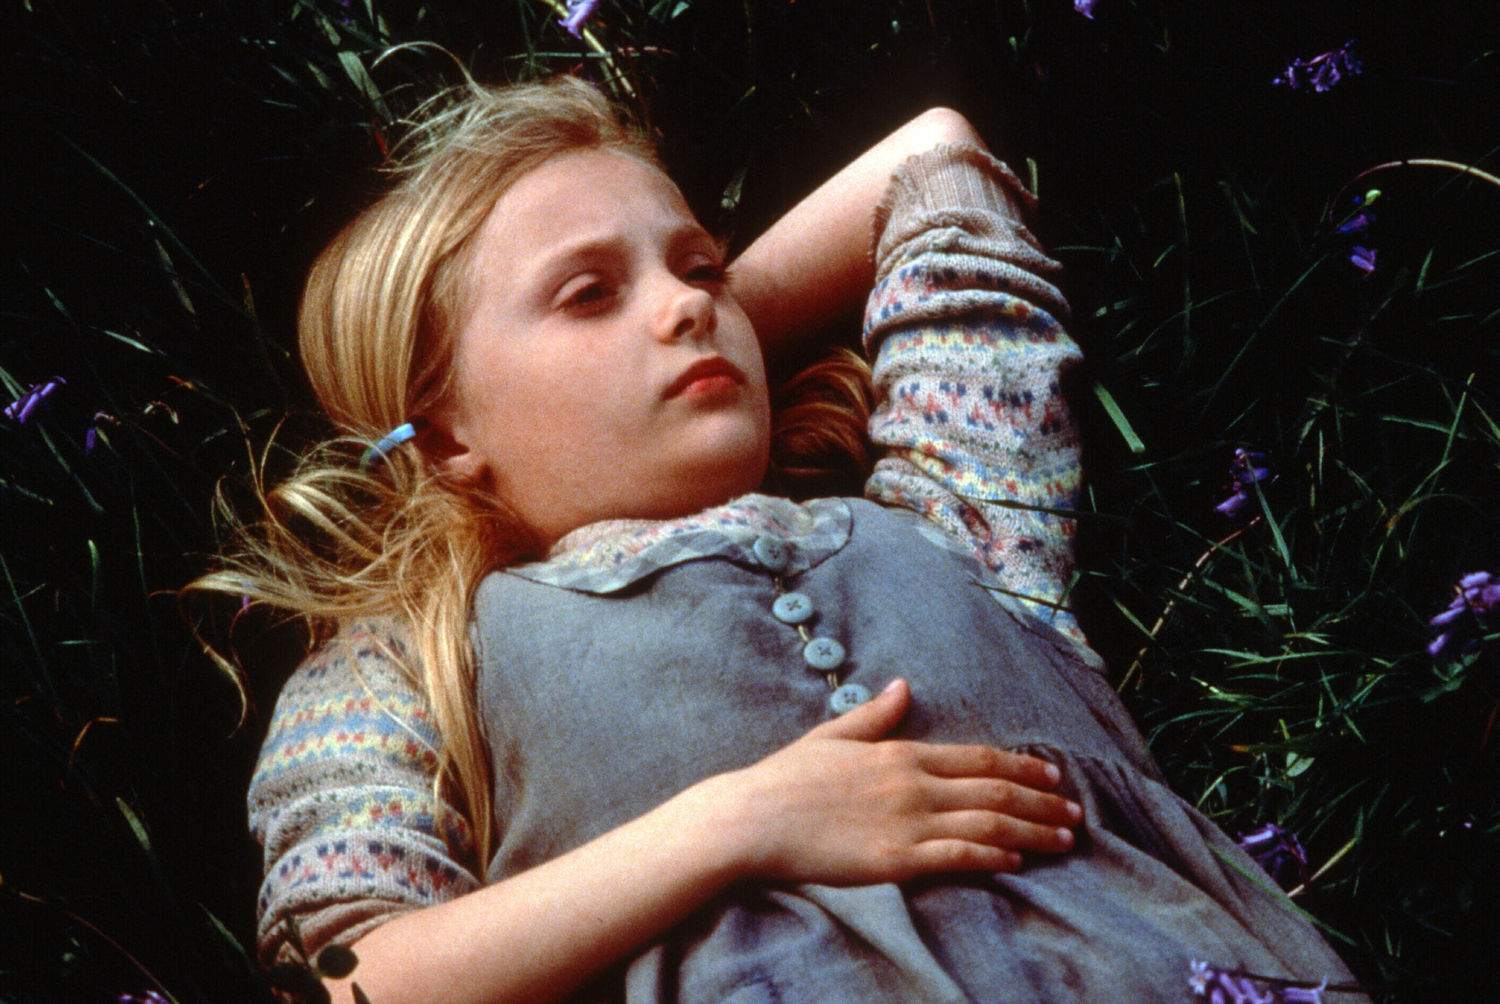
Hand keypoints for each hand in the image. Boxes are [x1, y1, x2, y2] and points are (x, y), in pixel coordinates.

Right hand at [711, 678, 1081, 884]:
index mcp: (901, 753)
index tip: (1053, 774)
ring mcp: (907, 821)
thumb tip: (903, 686)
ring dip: (1031, 831)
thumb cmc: (786, 779)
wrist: (753, 819)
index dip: (1022, 766)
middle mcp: (913, 784)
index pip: (978, 757)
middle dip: (1041, 801)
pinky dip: (992, 857)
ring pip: (987, 824)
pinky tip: (1015, 861)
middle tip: (1075, 812)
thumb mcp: (832, 736)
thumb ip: (875, 716)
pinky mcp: (896, 859)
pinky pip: (957, 856)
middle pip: (995, 790)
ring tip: (1062, 839)